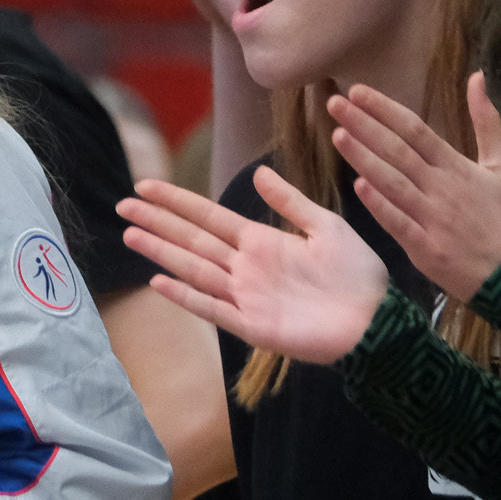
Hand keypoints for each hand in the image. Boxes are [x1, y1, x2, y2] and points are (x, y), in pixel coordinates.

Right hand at [118, 169, 388, 363]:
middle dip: (158, 222)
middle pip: (191, 240)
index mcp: (261, 242)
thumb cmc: (358, 275)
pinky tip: (159, 281)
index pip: (208, 217)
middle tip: (123, 205)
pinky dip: (186, 296)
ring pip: (193, 269)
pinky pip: (214, 308)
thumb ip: (291, 202)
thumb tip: (258, 173)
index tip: (146, 185)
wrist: (378, 320)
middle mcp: (246, 268)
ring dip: (161, 252)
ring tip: (130, 234)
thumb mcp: (325, 226)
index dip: (177, 201)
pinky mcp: (254, 327)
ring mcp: (246, 298)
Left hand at [328, 74, 500, 296]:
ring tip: (338, 135)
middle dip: (364, 125)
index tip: (357, 91)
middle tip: (335, 103)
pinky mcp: (425, 247)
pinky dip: (379, 205)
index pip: (415, 130)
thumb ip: (487, 120)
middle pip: (398, 151)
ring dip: (364, 158)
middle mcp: (442, 188)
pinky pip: (399, 223)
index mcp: (457, 166)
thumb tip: (476, 76)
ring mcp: (432, 218)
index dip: (385, 109)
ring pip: (393, 183)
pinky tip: (359, 185)